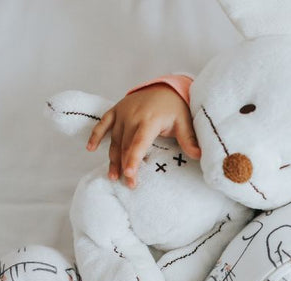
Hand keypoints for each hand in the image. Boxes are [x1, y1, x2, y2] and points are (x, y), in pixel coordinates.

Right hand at [86, 83, 200, 187]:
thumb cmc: (175, 107)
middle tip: (128, 184)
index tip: (130, 174)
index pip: (139, 143)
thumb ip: (189, 139)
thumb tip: (199, 156)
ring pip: (115, 139)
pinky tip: (90, 149)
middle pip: (126, 146)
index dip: (133, 159)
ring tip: (113, 176)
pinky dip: (96, 135)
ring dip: (112, 158)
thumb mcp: (184, 121)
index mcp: (149, 120)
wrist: (165, 87)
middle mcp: (132, 116)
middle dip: (125, 166)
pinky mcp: (116, 110)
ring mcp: (122, 113)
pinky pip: (103, 123)